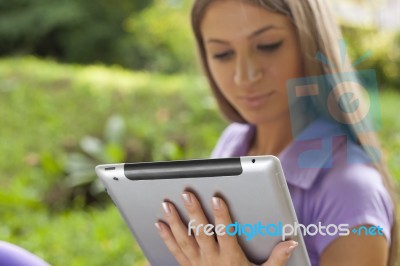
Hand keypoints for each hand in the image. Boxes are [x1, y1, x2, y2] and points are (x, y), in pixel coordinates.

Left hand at [155, 192, 297, 265]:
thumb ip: (277, 259)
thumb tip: (291, 243)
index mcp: (230, 258)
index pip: (225, 233)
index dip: (222, 215)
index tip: (218, 198)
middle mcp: (211, 260)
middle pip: (201, 233)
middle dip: (194, 212)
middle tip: (186, 194)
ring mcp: (197, 264)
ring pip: (184, 240)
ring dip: (175, 222)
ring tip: (166, 204)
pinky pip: (175, 252)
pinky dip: (166, 238)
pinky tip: (159, 224)